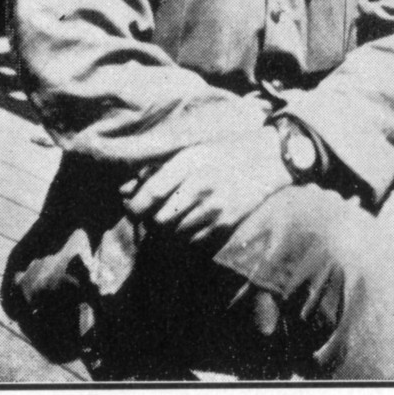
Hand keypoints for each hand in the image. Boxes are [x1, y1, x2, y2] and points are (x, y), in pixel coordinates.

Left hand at [121, 129, 290, 243]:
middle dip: (151, 221)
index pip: (148, 195)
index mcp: (187, 162)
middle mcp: (199, 186)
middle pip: (158, 220)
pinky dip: (186, 237)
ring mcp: (214, 208)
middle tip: (154, 214)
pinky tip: (191, 223)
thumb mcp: (190, 152)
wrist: (269, 159)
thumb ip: (156, 171)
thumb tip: (124, 191)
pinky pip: (194, 242)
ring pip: (174, 234)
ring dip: (168, 230)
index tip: (133, 208)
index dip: (133, 207)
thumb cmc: (224, 152)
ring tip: (175, 217)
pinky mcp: (227, 224)